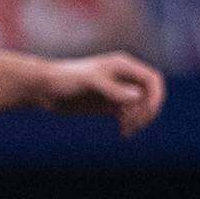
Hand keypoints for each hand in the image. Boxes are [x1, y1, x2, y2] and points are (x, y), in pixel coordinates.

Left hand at [40, 51, 164, 135]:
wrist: (43, 89)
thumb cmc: (64, 79)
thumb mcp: (89, 82)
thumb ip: (112, 88)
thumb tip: (137, 96)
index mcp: (122, 66)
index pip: (151, 79)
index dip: (156, 95)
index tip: (149, 111)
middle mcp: (123, 77)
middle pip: (149, 94)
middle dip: (147, 110)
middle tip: (134, 123)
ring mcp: (116, 91)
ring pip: (141, 106)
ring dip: (140, 119)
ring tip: (127, 129)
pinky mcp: (108, 104)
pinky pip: (128, 114)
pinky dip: (130, 123)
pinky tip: (124, 132)